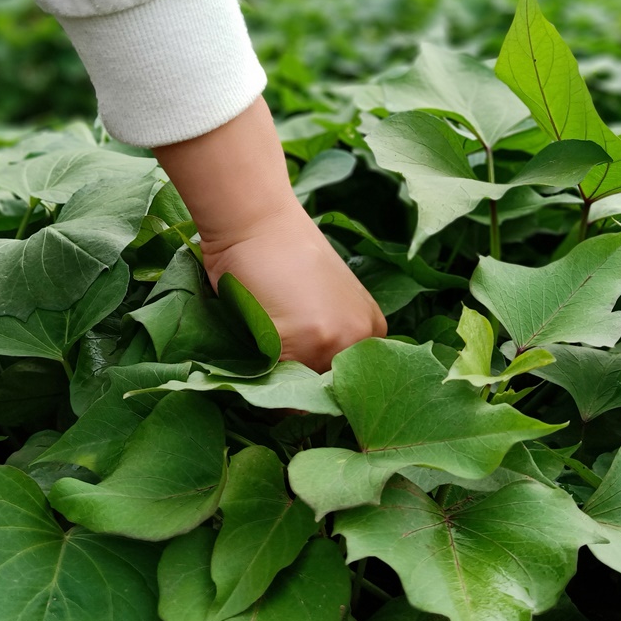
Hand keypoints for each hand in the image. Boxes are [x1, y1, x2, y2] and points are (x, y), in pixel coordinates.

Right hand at [152, 96, 385, 371]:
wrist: (256, 220)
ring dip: (279, 395)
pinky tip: (249, 358)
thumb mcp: (316, 302)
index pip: (351, 386)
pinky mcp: (307, 342)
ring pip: (305, 397)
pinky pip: (280, 389)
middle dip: (302, 399)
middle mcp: (363, 337)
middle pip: (331, 395)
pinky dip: (261, 385)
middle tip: (273, 382)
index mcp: (371, 329)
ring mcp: (338, 341)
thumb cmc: (278, 255)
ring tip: (258, 366)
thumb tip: (305, 396)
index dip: (319, 394)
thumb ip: (321, 344)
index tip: (294, 392)